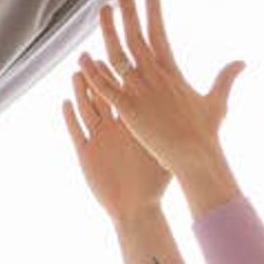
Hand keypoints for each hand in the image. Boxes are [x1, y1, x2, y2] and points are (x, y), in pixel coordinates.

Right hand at [63, 66, 169, 223]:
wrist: (137, 209)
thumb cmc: (154, 184)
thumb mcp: (165, 151)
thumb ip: (175, 128)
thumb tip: (198, 109)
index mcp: (131, 127)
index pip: (125, 95)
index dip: (121, 77)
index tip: (122, 55)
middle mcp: (113, 130)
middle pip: (102, 98)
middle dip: (96, 78)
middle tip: (91, 55)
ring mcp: (98, 140)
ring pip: (86, 110)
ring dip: (81, 92)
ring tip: (77, 73)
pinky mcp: (86, 154)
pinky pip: (76, 131)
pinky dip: (70, 116)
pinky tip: (65, 101)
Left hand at [76, 0, 244, 180]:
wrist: (196, 158)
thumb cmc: (206, 134)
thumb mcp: (218, 102)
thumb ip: (225, 78)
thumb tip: (243, 62)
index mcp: (173, 73)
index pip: (160, 33)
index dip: (153, 11)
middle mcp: (155, 77)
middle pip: (136, 36)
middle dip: (129, 10)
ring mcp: (140, 92)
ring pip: (117, 55)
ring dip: (108, 31)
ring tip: (102, 9)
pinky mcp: (128, 110)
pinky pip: (106, 87)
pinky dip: (94, 72)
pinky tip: (82, 56)